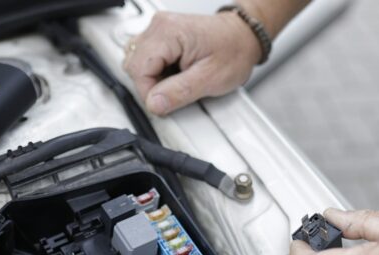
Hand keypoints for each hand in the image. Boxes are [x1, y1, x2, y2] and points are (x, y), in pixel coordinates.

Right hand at [123, 11, 260, 115]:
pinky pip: (145, 58)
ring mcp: (159, 28)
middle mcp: (160, 26)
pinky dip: (156, 71)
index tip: (165, 103)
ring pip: (136, 62)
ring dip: (153, 78)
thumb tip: (154, 103)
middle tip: (175, 91)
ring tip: (176, 80)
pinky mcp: (161, 35)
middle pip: (134, 65)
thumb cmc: (233, 52)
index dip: (149, 92)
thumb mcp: (210, 79)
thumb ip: (179, 93)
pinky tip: (173, 73)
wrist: (244, 38)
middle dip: (151, 85)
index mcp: (169, 32)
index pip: (138, 69)